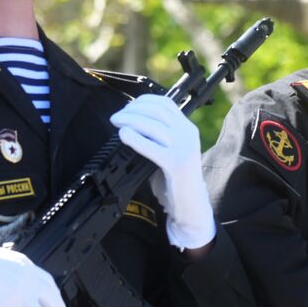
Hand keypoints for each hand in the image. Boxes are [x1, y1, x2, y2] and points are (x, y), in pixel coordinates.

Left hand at [111, 94, 215, 249]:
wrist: (191, 204)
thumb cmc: (175, 180)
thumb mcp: (170, 151)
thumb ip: (157, 136)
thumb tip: (130, 121)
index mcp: (188, 129)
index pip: (166, 104)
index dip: (143, 101)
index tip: (128, 107)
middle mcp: (188, 135)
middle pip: (157, 111)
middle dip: (132, 109)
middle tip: (116, 117)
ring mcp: (184, 148)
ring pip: (153, 124)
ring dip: (130, 120)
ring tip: (117, 123)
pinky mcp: (177, 163)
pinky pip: (151, 145)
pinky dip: (134, 137)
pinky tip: (124, 135)